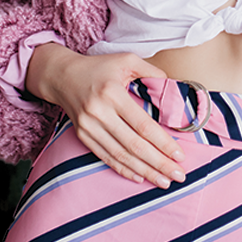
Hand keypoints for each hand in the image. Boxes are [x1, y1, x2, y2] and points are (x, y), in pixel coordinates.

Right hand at [26, 44, 185, 187]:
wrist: (61, 76)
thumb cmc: (98, 68)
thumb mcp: (125, 60)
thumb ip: (151, 71)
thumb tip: (173, 87)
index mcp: (112, 93)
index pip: (143, 125)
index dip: (163, 143)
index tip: (180, 155)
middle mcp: (99, 112)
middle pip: (134, 145)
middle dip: (159, 163)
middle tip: (179, 175)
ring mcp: (88, 126)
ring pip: (120, 155)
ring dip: (144, 171)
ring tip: (164, 182)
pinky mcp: (82, 135)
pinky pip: (105, 156)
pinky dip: (123, 169)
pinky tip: (139, 177)